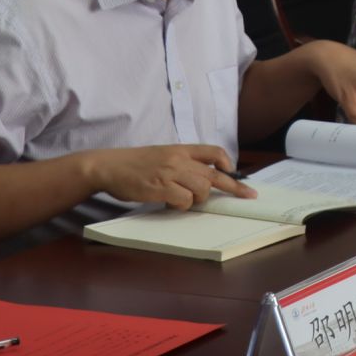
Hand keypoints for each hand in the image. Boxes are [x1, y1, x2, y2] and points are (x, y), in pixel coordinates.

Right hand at [87, 145, 255, 208]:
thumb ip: (183, 163)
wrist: (107, 166)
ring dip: (198, 199)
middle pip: (214, 175)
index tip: (235, 172)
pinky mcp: (159, 187)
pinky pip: (184, 200)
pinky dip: (182, 205)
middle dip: (234, 187)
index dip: (227, 162)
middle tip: (248, 195)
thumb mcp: (163, 155)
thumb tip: (204, 179)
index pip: (213, 151)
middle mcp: (178, 159)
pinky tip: (171, 203)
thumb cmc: (135, 164)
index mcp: (180, 149)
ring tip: (183, 199)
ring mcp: (169, 173)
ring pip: (202, 189)